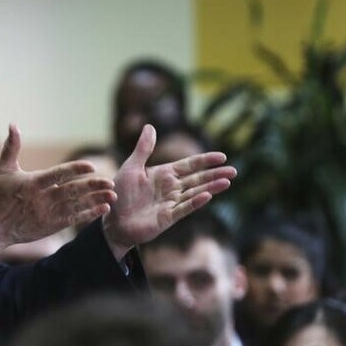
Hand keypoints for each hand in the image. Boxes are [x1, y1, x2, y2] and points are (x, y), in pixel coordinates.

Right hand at [0, 124, 116, 279]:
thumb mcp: (2, 169)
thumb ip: (11, 147)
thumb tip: (13, 124)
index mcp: (32, 183)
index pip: (57, 174)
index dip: (74, 170)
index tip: (91, 166)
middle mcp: (41, 199)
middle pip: (71, 191)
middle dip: (92, 186)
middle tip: (111, 181)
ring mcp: (47, 214)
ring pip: (75, 205)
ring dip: (95, 200)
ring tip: (112, 194)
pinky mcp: (50, 226)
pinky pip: (73, 219)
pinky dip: (88, 214)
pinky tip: (103, 208)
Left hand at [103, 124, 236, 259]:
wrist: (112, 219)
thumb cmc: (120, 193)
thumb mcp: (131, 167)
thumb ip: (143, 149)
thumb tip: (150, 125)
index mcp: (164, 174)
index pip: (189, 165)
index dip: (205, 160)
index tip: (222, 156)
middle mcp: (171, 188)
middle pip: (197, 179)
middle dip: (215, 174)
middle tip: (234, 171)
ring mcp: (171, 203)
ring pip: (195, 193)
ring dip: (210, 187)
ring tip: (226, 182)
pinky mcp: (167, 217)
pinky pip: (183, 208)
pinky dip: (195, 202)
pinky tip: (207, 196)